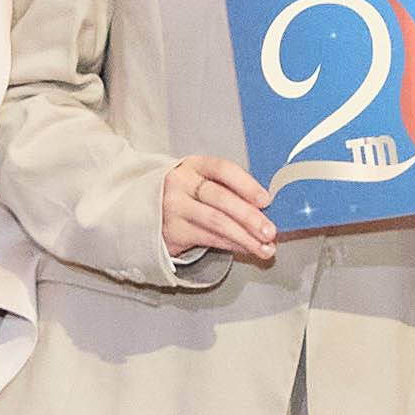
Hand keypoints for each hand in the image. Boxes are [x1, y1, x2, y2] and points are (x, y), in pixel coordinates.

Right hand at [158, 155, 279, 266]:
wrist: (144, 213)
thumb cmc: (184, 196)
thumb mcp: (199, 182)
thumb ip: (227, 190)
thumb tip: (264, 209)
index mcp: (193, 165)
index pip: (223, 169)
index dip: (247, 184)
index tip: (266, 200)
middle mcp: (180, 183)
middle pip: (221, 198)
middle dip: (250, 217)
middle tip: (270, 231)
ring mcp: (173, 207)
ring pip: (216, 222)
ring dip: (245, 237)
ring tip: (264, 247)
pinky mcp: (172, 230)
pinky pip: (208, 238)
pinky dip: (232, 245)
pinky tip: (246, 249)